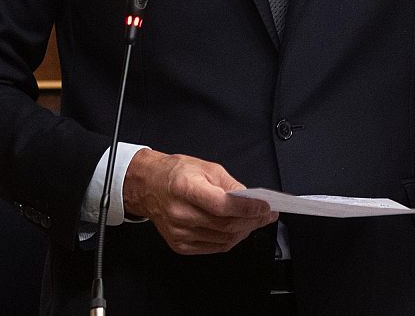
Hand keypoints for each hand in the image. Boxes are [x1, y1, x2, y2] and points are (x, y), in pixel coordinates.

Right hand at [122, 149, 276, 254]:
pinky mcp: (179, 245)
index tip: (266, 207)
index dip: (248, 208)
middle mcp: (180, 213)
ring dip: (244, 231)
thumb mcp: (206, 167)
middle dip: (252, 221)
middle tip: (266, 215)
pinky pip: (213, 247)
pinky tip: (237, 229)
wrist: (149, 186)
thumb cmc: (175, 173)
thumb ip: (230, 184)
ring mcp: (179, 232)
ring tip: (254, 221)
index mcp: (185, 188)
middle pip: (226, 225)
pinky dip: (230, 240)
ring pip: (223, 239)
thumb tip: (251, 199)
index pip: (223, 205)